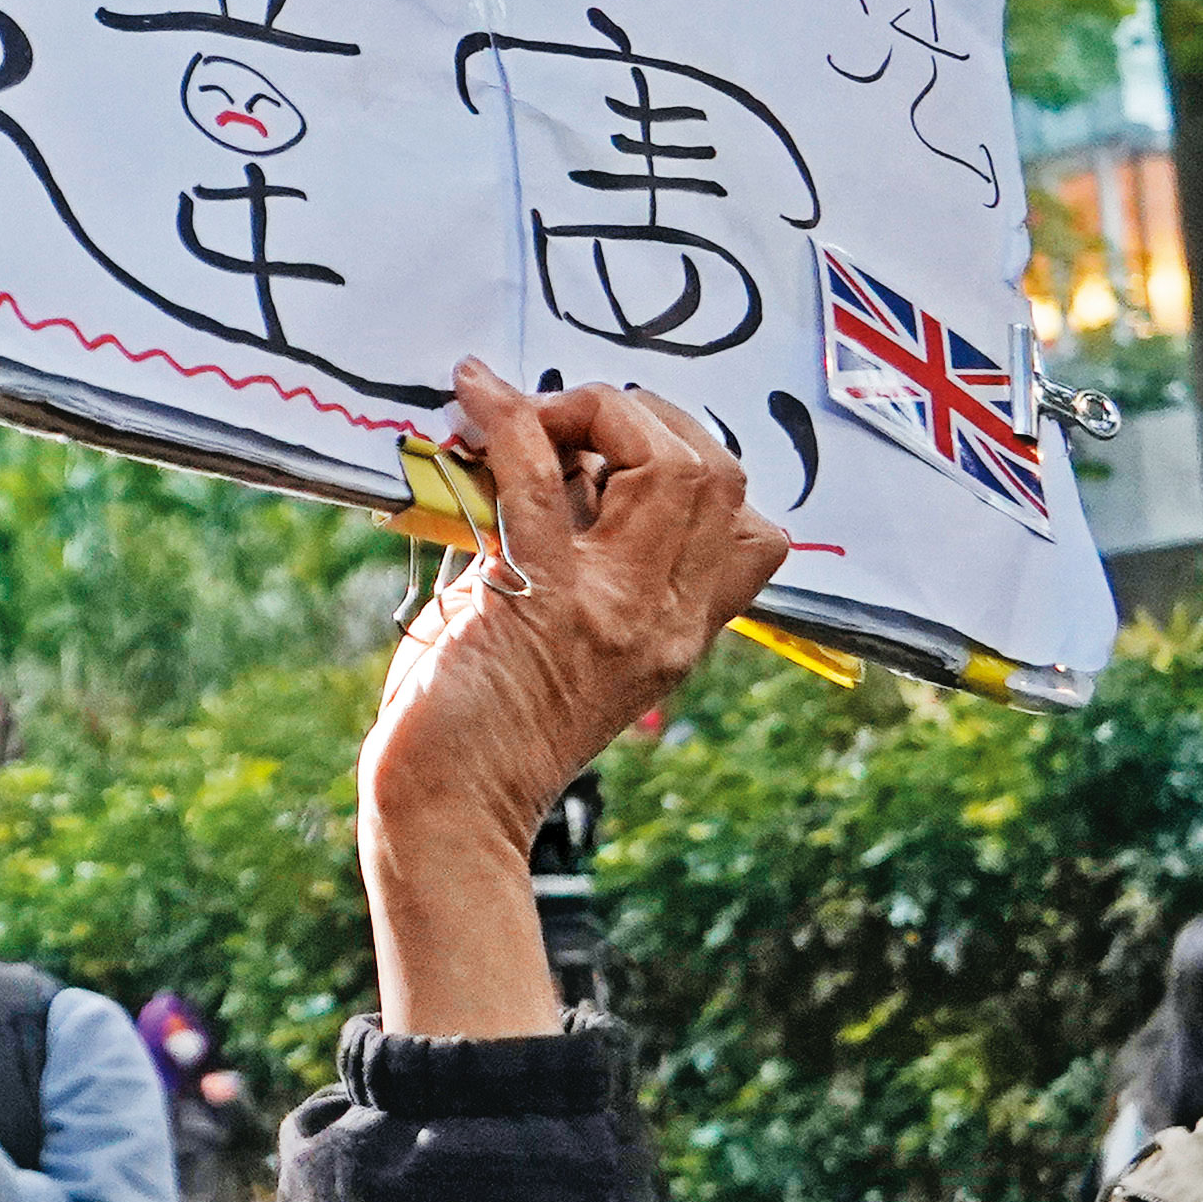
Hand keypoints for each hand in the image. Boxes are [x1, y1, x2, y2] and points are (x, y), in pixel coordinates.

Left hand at [356, 366, 787, 1038]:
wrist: (450, 808)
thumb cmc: (490, 722)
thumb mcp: (571, 635)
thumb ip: (588, 555)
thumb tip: (563, 455)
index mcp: (685, 631)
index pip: (752, 527)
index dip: (688, 461)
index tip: (609, 457)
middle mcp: (668, 619)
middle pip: (716, 475)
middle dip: (644, 418)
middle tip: (565, 425)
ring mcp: (614, 608)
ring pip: (666, 464)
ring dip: (592, 414)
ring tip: (529, 417)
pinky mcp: (543, 598)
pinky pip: (542, 479)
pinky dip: (511, 421)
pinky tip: (476, 393)